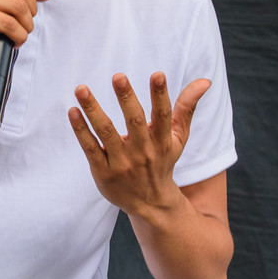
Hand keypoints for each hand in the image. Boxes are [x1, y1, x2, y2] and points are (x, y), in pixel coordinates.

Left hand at [68, 72, 210, 215]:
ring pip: (106, 132)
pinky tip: (73, 111)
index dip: (160, 95)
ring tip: (81, 88)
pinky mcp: (103, 172)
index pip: (162, 115)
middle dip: (126, 98)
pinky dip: (80, 130)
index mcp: (162, 141)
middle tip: (118, 76)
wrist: (151, 204)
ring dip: (93, 110)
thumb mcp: (178, 137)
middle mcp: (143, 151)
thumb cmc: (163, 160)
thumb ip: (187, 107)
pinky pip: (90, 148)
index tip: (157, 74)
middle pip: (134, 121)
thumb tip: (205, 80)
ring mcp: (122, 163)